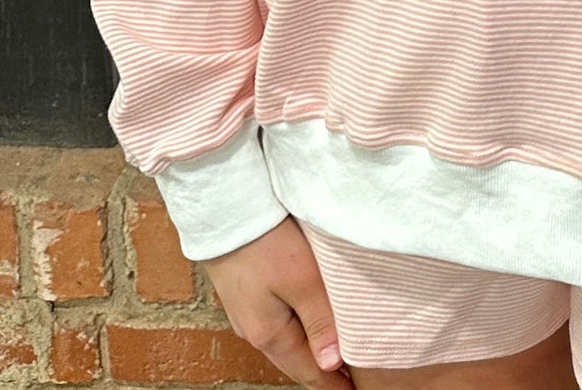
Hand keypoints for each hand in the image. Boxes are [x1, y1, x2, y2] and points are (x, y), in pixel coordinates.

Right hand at [203, 216, 354, 388]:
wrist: (225, 209)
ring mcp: (248, 312)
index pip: (310, 373)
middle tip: (355, 376)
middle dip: (325, 372)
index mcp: (269, 336)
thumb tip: (333, 364)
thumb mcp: (302, 280)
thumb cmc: (265, 242)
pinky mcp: (248, 292)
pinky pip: (279, 321)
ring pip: (288, 341)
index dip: (336, 386)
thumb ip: (320, 321)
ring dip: (312, 348)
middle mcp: (255, 331)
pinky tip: (312, 320)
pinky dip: (300, 328)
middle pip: (297, 361)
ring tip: (340, 352)